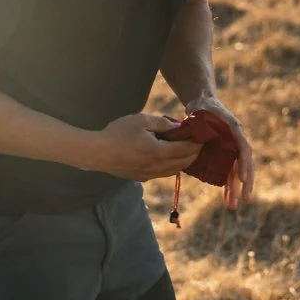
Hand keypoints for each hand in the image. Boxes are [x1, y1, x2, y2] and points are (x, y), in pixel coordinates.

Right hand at [85, 113, 201, 180]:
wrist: (96, 152)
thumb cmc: (117, 133)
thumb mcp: (141, 121)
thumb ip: (162, 123)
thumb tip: (178, 127)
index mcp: (158, 152)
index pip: (186, 149)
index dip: (197, 143)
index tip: (203, 136)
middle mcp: (156, 167)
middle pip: (184, 163)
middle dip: (194, 153)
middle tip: (198, 143)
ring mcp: (149, 174)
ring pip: (174, 171)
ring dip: (184, 162)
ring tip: (187, 151)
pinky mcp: (141, 178)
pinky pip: (163, 174)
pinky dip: (172, 167)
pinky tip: (169, 159)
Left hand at [184, 95, 255, 208]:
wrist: (203, 104)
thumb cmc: (203, 107)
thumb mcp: (201, 110)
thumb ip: (202, 122)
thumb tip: (199, 137)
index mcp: (235, 129)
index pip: (243, 149)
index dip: (244, 164)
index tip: (242, 178)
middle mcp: (237, 141)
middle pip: (245, 164)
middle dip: (246, 184)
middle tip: (245, 200)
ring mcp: (233, 149)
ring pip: (237, 172)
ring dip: (236, 190)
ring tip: (233, 206)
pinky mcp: (225, 156)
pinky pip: (229, 173)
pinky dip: (228, 186)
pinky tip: (228, 199)